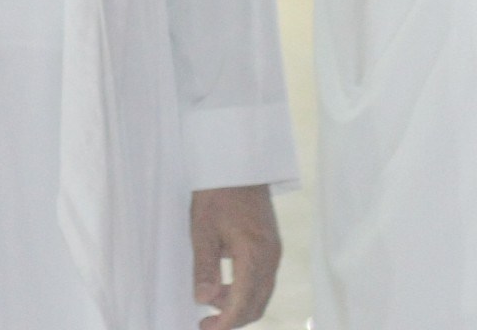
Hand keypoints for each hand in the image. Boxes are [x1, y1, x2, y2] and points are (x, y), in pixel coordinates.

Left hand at [190, 184, 280, 329]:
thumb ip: (204, 267)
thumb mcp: (202, 229)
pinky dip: (245, 290)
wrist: (237, 161)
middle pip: (257, 305)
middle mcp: (270, 257)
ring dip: (238, 305)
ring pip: (261, 294)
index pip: (243, 304)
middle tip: (204, 323)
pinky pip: (262, 280)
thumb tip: (203, 301)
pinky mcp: (272, 245)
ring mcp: (274, 251)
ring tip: (210, 301)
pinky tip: (224, 285)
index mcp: (254, 254)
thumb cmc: (216, 192)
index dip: (225, 323)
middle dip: (232, 319)